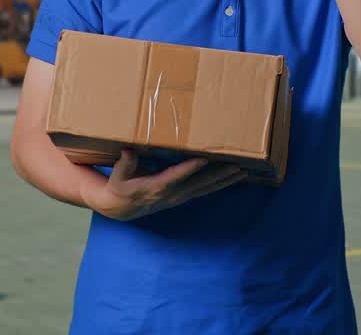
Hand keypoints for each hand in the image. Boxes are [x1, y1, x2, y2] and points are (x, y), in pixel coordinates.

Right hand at [81, 149, 245, 221]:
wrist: (120, 209)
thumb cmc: (119, 188)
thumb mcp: (117, 177)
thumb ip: (125, 164)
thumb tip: (129, 151)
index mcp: (155, 188)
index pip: (174, 178)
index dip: (189, 169)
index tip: (203, 159)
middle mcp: (171, 194)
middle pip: (198, 185)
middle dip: (218, 175)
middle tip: (237, 166)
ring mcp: (179, 197)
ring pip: (206, 189)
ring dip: (224, 181)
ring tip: (243, 172)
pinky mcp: (183, 196)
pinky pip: (204, 190)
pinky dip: (220, 184)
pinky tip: (233, 178)